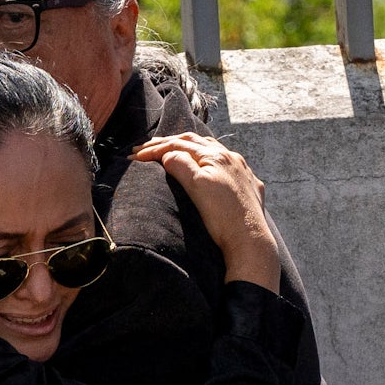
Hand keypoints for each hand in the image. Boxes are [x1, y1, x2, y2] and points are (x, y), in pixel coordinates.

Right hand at [131, 132, 279, 291]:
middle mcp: (231, 158)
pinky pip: (226, 164)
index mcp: (216, 156)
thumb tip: (168, 154)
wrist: (250, 242)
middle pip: (195, 143)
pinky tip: (207, 166)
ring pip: (212, 150)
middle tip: (145, 148)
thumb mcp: (196, 186)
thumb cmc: (221, 216)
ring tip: (172, 150)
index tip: (134, 156)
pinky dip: (208, 160)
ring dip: (189, 148)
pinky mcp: (249, 186)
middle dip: (168, 143)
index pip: (179, 145)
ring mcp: (242, 171)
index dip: (154, 149)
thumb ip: (180, 164)